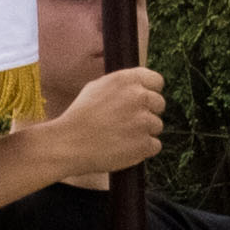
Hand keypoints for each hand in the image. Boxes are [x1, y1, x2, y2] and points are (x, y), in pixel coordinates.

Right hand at [43, 64, 166, 177]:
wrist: (70, 143)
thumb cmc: (80, 115)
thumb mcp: (96, 87)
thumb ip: (121, 85)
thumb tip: (138, 85)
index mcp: (127, 80)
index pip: (157, 81)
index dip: (150, 91)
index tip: (143, 101)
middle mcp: (139, 97)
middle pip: (159, 104)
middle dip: (147, 113)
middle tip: (128, 122)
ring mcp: (144, 121)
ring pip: (157, 126)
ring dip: (144, 132)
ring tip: (121, 137)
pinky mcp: (144, 144)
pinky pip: (154, 146)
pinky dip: (142, 149)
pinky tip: (124, 148)